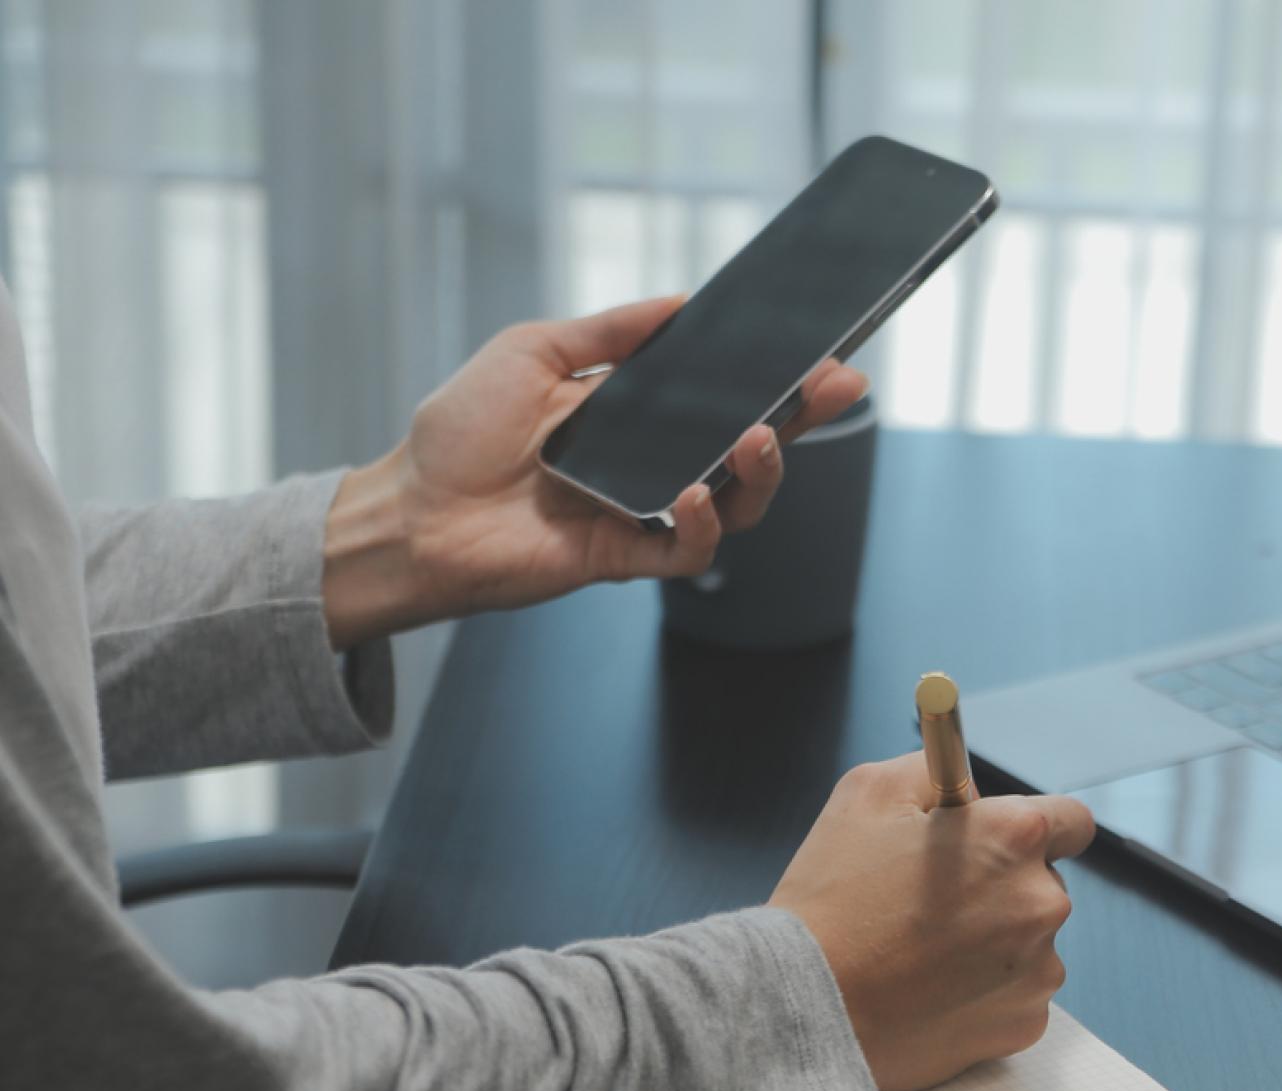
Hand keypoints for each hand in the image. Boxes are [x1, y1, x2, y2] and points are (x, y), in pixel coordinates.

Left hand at [321, 297, 868, 649]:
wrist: (410, 511)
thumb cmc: (460, 433)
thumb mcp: (533, 352)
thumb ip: (608, 331)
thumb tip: (679, 302)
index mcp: (638, 413)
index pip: (725, 394)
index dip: (780, 378)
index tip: (824, 355)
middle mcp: (653, 464)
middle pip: (750, 447)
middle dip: (800, 417)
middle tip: (832, 388)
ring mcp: (644, 513)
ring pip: (736, 503)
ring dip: (760, 472)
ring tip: (757, 438)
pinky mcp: (624, 558)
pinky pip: (687, 552)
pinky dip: (702, 525)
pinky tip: (693, 495)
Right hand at [771, 753, 1096, 1090]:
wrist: (807, 1006)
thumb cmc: (832, 897)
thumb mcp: (868, 792)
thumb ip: (935, 772)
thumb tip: (969, 787)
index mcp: (1015, 837)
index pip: (1072, 820)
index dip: (1034, 827)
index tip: (1003, 841)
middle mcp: (1043, 902)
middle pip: (1044, 882)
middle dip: (1003, 885)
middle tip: (937, 900)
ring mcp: (1040, 969)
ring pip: (1030, 941)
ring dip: (995, 940)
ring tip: (923, 951)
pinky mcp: (1025, 1022)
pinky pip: (1017, 994)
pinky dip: (985, 991)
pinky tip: (932, 989)